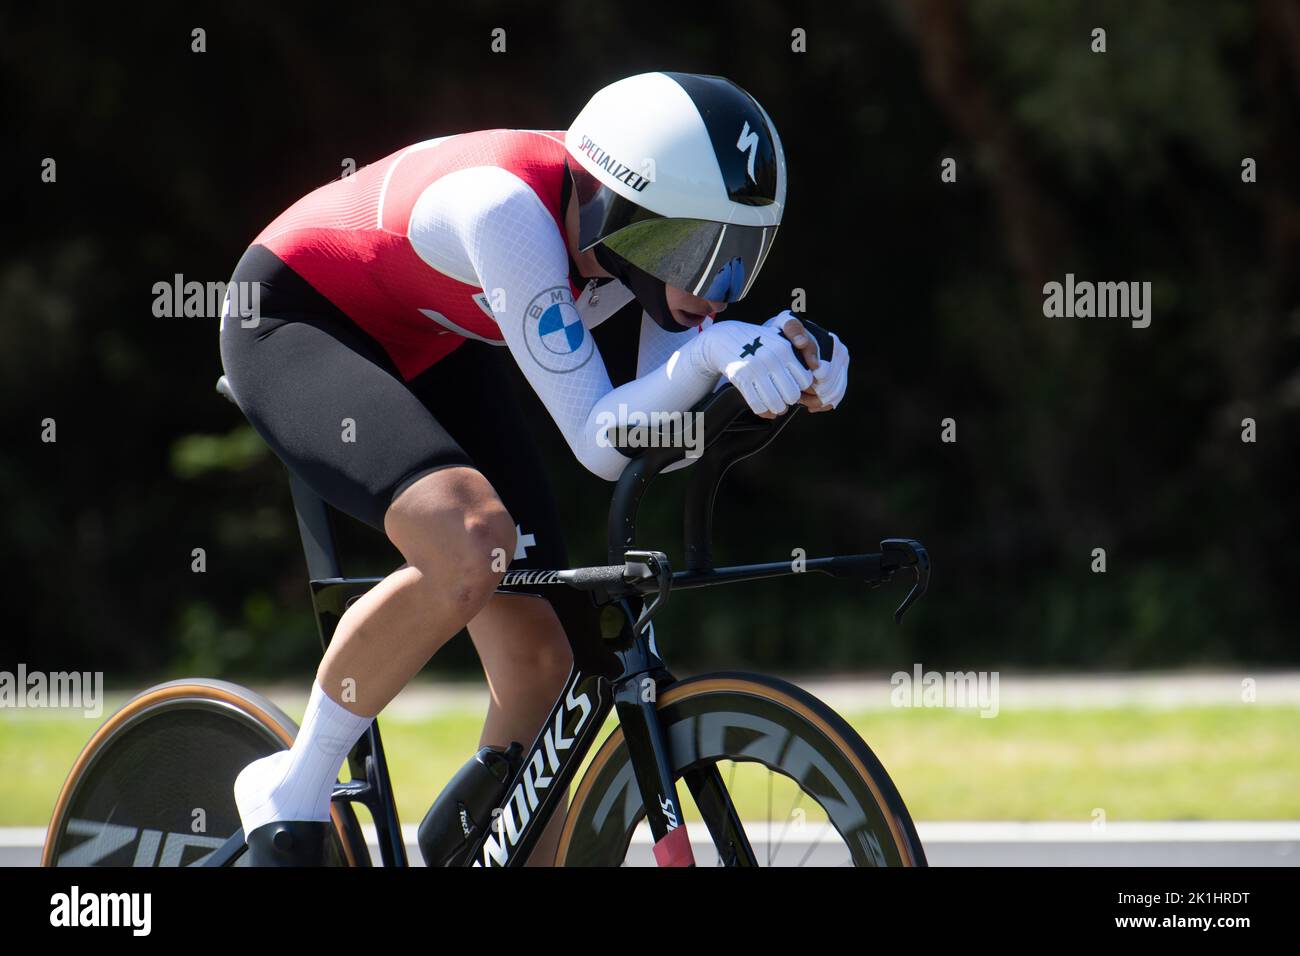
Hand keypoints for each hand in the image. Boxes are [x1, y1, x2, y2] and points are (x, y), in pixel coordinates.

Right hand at [698, 319, 813, 416]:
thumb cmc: (756, 341)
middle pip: (792, 394)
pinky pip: (757, 405)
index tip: (795, 387)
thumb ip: (796, 352)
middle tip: (785, 398)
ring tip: (777, 406)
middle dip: (790, 400)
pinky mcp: (741, 379)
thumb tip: (810, 377)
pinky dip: (764, 411)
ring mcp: (755, 370)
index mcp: (784, 348)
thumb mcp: (778, 338)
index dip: (801, 387)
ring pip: (776, 403)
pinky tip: (766, 410)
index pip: (804, 380)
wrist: (724, 338)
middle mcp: (771, 359)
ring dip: (778, 409)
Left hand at [763, 311, 847, 411]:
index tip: (797, 389)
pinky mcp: (840, 376)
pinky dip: (823, 404)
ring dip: (816, 400)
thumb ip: (793, 330)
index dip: (810, 385)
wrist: (788, 337)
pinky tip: (809, 405)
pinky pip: (836, 397)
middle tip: (795, 395)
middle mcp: (840, 353)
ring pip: (834, 393)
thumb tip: (802, 343)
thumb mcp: (784, 325)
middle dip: (812, 393)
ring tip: (800, 399)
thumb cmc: (785, 332)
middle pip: (830, 385)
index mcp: (831, 342)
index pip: (825, 374)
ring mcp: (842, 365)